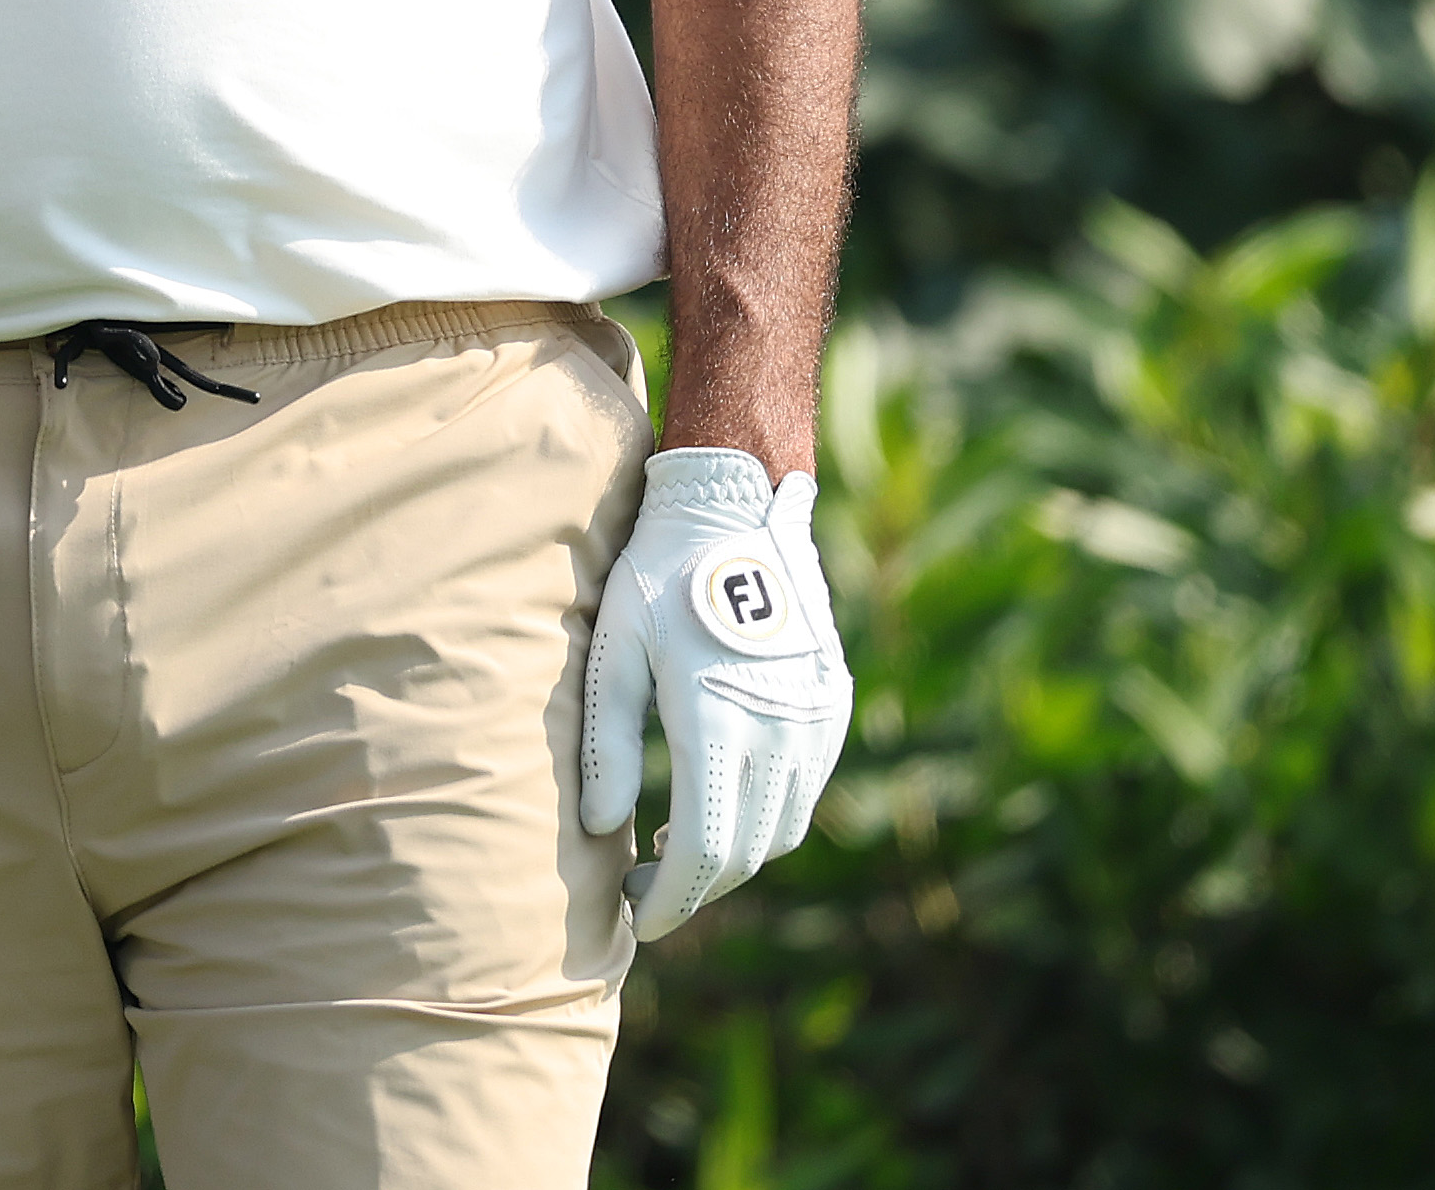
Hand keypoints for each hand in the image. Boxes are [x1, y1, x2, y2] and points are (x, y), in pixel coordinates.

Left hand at [577, 447, 853, 936]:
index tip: (638, 923)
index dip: (672, 899)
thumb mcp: (611, 652)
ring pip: (783, 830)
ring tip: (675, 854)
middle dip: (696, 889)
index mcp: (719, 721)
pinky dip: (766, 818)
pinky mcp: (834, 706)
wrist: (738, 511)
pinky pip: (806, 790)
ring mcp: (817, 721)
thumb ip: (604, 743)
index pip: (703, 849)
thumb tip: (601, 829)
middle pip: (745, 853)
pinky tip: (721, 806)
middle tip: (646, 896)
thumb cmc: (656, 578)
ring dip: (734, 858)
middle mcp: (781, 731)